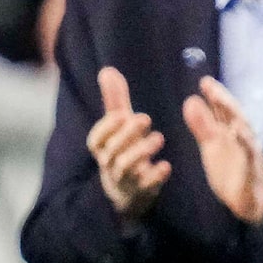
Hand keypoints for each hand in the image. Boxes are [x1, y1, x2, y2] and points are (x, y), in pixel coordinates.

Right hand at [88, 66, 167, 222]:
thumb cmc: (122, 151)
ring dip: (142, 152)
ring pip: (127, 167)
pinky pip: (146, 186)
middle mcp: (110, 164)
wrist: (127, 192)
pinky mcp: (141, 191)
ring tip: (159, 138)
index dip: (107, 127)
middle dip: (128, 134)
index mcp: (102, 148)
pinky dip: (155, 176)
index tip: (122, 113)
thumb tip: (107, 70)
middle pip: (114, 151)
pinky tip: (166, 166)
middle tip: (145, 118)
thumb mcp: (118, 127)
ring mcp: (125, 180)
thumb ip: (115, 101)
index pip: (97, 139)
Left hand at [183, 75, 262, 224]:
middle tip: (210, 86)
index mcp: (231, 134)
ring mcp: (250, 155)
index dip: (216, 96)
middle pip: (236, 117)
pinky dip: (245, 143)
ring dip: (234, 116)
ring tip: (222, 102)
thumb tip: (190, 100)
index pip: (225, 112)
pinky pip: (250, 156)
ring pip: (244, 132)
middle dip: (224, 101)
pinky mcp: (252, 172)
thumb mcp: (212, 146)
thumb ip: (202, 125)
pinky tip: (237, 132)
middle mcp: (243, 140)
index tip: (204, 81)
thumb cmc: (231, 172)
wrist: (246, 203)